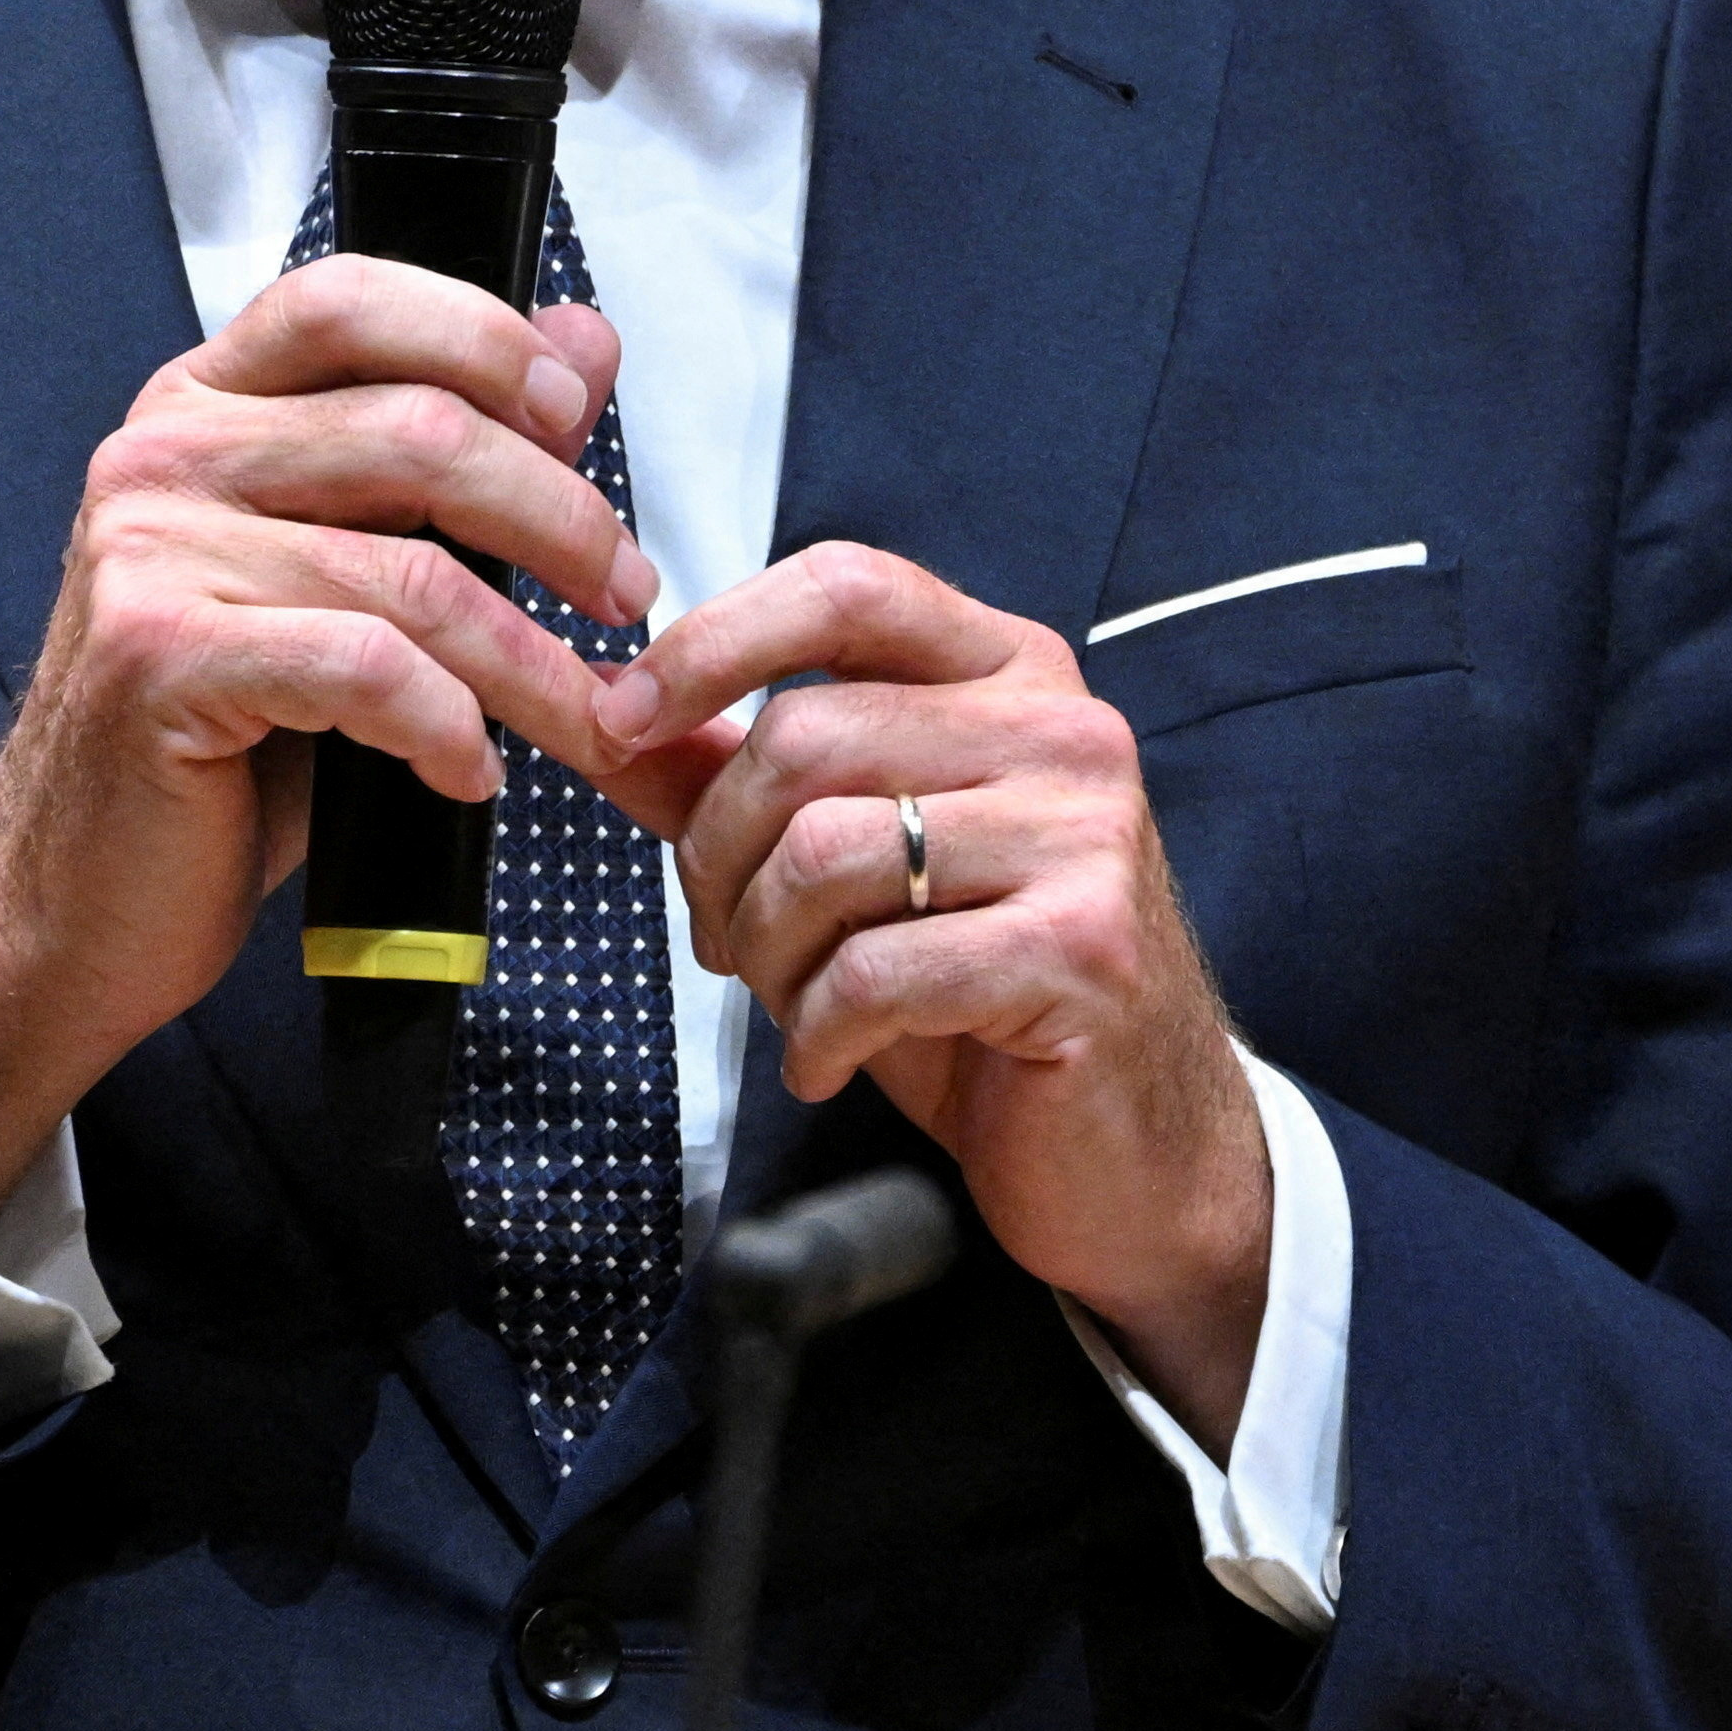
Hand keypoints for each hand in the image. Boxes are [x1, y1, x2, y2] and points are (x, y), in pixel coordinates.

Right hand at [0, 260, 650, 1242]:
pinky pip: (363, 670)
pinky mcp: (160, 657)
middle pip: (419, 430)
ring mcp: (150, 550)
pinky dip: (447, 725)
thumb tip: (586, 341)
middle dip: (560, 518)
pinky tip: (469, 772)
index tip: (578, 419)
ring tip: (585, 720)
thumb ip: (454, 463)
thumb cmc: (219, 747)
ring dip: (533, 660)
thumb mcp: (347, 580)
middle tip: (628, 593)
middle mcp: (164, 453)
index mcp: (203, 406)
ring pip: (413, 571)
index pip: (352, 300)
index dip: (484, 339)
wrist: (72, 898)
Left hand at [590, 547, 1272, 1444]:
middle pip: (803, 737)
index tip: (619, 715)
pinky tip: (826, 1062)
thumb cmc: (980, 994)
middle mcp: (1061, 727)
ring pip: (823, 854)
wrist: (1134, 1146)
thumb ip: (731, 781)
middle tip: (723, 941)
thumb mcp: (850, 867)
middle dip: (715, 857)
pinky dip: (814, 1033)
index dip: (715, 640)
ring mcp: (1084, 835)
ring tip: (789, 1005)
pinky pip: (874, 971)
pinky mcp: (1084, 948)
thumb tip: (597, 714)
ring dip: (762, 954)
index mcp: (1006, 670)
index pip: (846, 585)